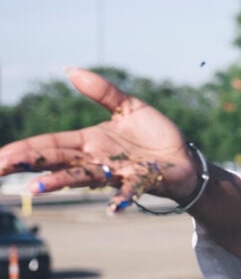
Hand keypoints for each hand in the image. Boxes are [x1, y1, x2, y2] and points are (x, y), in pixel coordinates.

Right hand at [0, 68, 199, 212]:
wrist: (184, 158)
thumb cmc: (154, 135)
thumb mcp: (129, 107)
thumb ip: (102, 92)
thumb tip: (70, 70)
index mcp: (89, 141)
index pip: (49, 144)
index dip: (24, 150)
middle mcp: (97, 159)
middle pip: (57, 161)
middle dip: (28, 165)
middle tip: (0, 170)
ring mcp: (117, 172)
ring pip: (83, 177)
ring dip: (61, 182)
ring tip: (36, 188)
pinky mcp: (140, 181)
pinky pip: (129, 191)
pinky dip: (121, 199)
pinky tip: (113, 209)